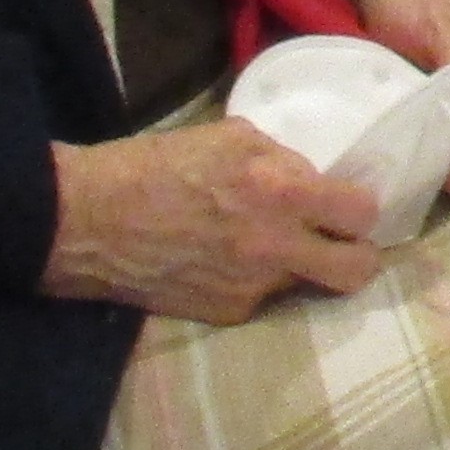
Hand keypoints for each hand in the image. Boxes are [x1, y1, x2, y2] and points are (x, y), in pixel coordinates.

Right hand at [42, 122, 382, 322]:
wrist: (86, 221)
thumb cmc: (155, 165)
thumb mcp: (230, 137)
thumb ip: (282, 159)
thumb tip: (312, 179)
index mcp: (281, 191)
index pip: (363, 213)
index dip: (363, 209)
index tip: (351, 205)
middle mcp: (274, 246)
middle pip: (358, 271)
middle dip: (358, 256)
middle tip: (341, 242)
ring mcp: (251, 287)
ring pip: (308, 286)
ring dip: (300, 268)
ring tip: (270, 247)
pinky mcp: (225, 313)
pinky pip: (262, 298)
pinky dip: (255, 282)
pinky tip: (224, 261)